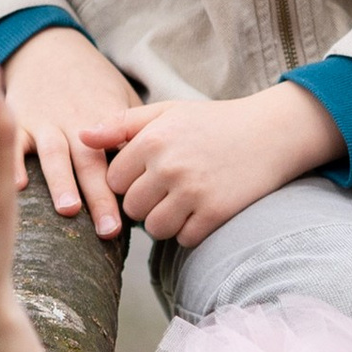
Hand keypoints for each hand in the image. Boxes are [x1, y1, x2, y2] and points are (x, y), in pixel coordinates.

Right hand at [4, 25, 139, 239]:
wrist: (48, 46)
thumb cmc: (93, 81)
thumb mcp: (122, 96)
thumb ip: (136, 131)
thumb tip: (161, 173)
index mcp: (104, 120)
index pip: (119, 157)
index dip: (128, 185)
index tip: (138, 214)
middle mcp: (74, 122)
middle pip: (89, 163)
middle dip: (99, 196)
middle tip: (109, 228)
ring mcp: (44, 122)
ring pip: (53, 155)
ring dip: (60, 182)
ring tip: (68, 210)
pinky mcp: (18, 120)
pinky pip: (14, 142)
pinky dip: (14, 162)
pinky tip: (18, 186)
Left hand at [85, 83, 339, 246]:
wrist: (271, 133)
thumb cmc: (214, 122)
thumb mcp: (167, 112)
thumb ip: (122, 124)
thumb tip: (81, 137)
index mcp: (153, 139)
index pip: (113, 180)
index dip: (128, 182)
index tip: (148, 175)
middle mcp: (169, 165)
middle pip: (131, 208)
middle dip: (144, 204)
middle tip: (167, 191)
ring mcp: (193, 191)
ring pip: (154, 228)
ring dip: (165, 222)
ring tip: (181, 204)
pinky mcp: (216, 212)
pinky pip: (184, 239)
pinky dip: (190, 232)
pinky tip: (201, 212)